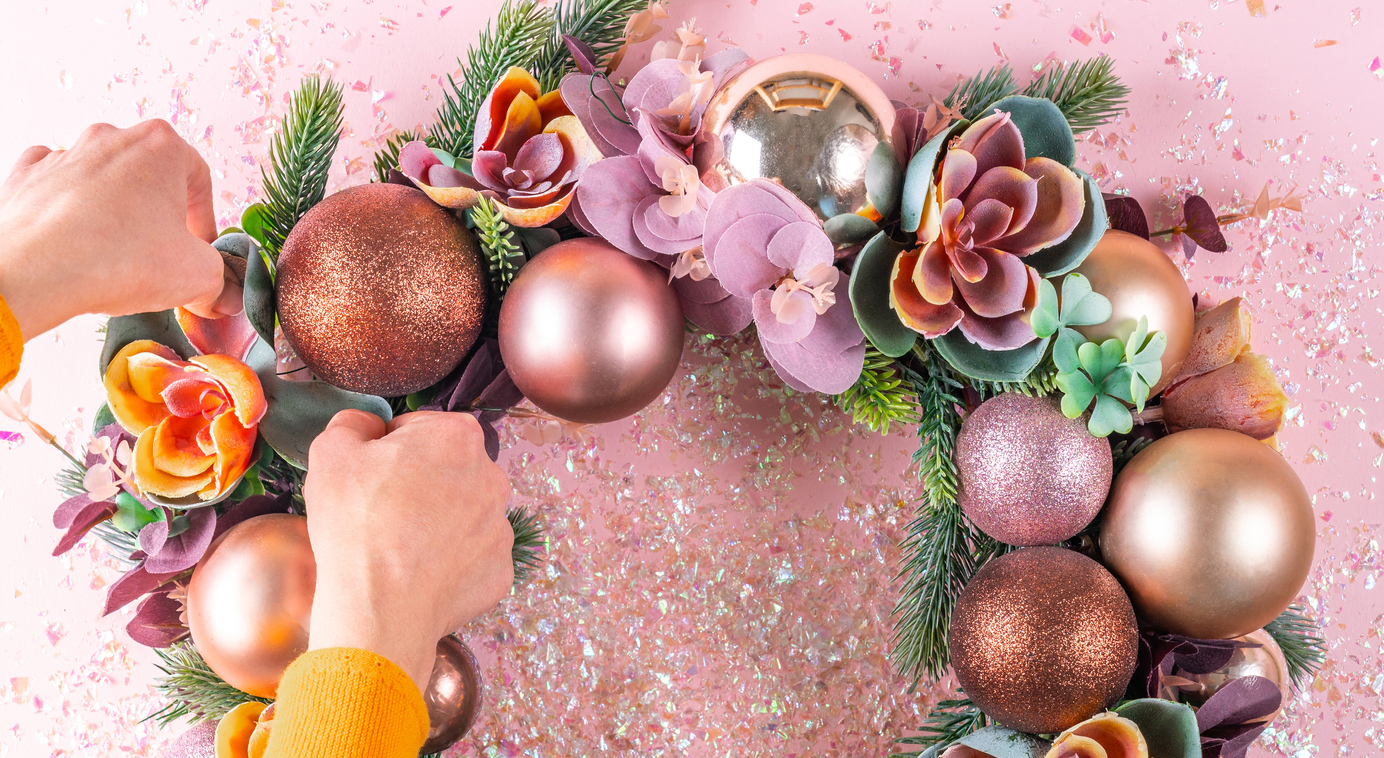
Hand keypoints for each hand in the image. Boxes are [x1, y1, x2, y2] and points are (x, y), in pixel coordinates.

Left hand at [0, 120, 239, 340]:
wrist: (35, 271)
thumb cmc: (119, 258)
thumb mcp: (197, 276)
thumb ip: (220, 281)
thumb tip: (224, 296)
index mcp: (162, 146)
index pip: (200, 182)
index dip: (205, 222)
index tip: (199, 251)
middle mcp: (113, 138)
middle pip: (151, 176)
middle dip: (160, 214)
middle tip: (162, 255)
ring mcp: (66, 153)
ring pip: (104, 178)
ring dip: (116, 210)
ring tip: (116, 254)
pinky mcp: (28, 176)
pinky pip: (57, 183)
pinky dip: (69, 206)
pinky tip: (74, 238)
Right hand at [303, 410, 513, 690]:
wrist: (380, 608)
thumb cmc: (356, 523)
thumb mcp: (331, 451)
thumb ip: (353, 423)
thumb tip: (368, 426)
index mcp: (458, 436)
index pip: (417, 428)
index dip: (385, 450)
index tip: (367, 477)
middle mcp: (493, 476)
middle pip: (445, 471)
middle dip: (416, 485)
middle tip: (379, 513)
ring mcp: (501, 527)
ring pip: (461, 515)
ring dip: (435, 524)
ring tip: (397, 547)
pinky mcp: (500, 570)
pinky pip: (470, 558)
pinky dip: (447, 564)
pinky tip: (418, 574)